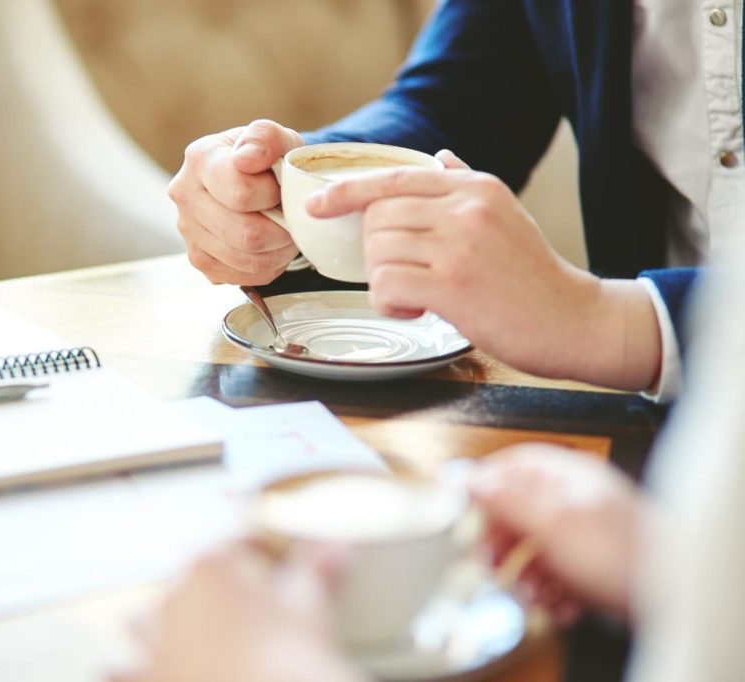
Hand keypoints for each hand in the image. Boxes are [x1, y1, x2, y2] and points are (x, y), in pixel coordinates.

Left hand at [113, 541, 365, 681]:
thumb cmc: (288, 658)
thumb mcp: (311, 606)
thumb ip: (318, 568)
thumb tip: (338, 545)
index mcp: (210, 570)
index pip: (233, 545)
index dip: (257, 548)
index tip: (273, 557)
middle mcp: (173, 603)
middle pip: (184, 583)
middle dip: (202, 587)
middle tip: (227, 597)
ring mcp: (155, 648)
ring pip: (141, 625)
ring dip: (149, 624)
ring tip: (147, 621)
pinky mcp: (148, 681)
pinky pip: (121, 673)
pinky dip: (122, 671)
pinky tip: (113, 669)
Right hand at [167, 120, 304, 284]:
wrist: (250, 177)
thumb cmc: (264, 158)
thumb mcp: (274, 137)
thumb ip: (266, 138)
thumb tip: (248, 159)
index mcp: (201, 158)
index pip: (241, 194)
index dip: (274, 196)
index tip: (280, 188)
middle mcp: (185, 195)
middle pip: (246, 235)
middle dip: (282, 231)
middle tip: (292, 219)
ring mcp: (188, 231)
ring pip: (246, 261)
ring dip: (278, 252)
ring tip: (285, 233)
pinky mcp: (199, 260)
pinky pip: (242, 277)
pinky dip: (266, 267)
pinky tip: (270, 247)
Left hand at [306, 150, 661, 390]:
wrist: (574, 320)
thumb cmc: (532, 275)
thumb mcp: (504, 215)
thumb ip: (465, 185)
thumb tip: (439, 158)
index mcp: (474, 187)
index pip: (394, 176)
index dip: (347, 190)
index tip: (317, 205)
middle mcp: (465, 208)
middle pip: (377, 216)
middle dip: (375, 251)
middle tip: (404, 274)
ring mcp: (460, 246)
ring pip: (377, 252)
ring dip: (383, 281)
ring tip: (416, 296)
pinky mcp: (453, 286)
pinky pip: (385, 285)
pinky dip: (388, 304)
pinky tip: (416, 311)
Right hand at [466, 444, 644, 622]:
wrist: (674, 592)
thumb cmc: (621, 550)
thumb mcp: (548, 521)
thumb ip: (501, 497)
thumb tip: (460, 474)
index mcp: (563, 477)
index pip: (510, 466)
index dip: (483, 488)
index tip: (463, 510)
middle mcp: (574, 500)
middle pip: (518, 512)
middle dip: (501, 542)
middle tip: (489, 563)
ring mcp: (586, 534)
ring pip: (537, 549)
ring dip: (525, 576)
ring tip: (527, 593)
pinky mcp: (596, 566)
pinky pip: (559, 576)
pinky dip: (552, 593)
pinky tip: (555, 605)